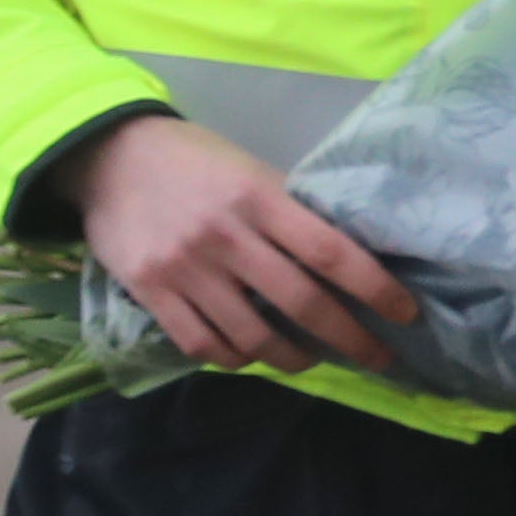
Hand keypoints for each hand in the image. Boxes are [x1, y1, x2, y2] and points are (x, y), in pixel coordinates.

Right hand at [51, 114, 417, 374]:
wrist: (110, 157)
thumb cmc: (194, 160)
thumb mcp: (250, 169)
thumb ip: (288, 210)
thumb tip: (342, 253)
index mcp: (260, 197)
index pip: (331, 252)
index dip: (374, 288)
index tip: (406, 313)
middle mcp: (226, 236)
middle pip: (301, 302)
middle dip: (349, 338)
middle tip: (378, 357)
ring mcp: (185, 269)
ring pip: (253, 336)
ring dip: (293, 357)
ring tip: (311, 358)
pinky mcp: (151, 293)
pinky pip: (204, 345)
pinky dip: (236, 358)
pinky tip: (251, 355)